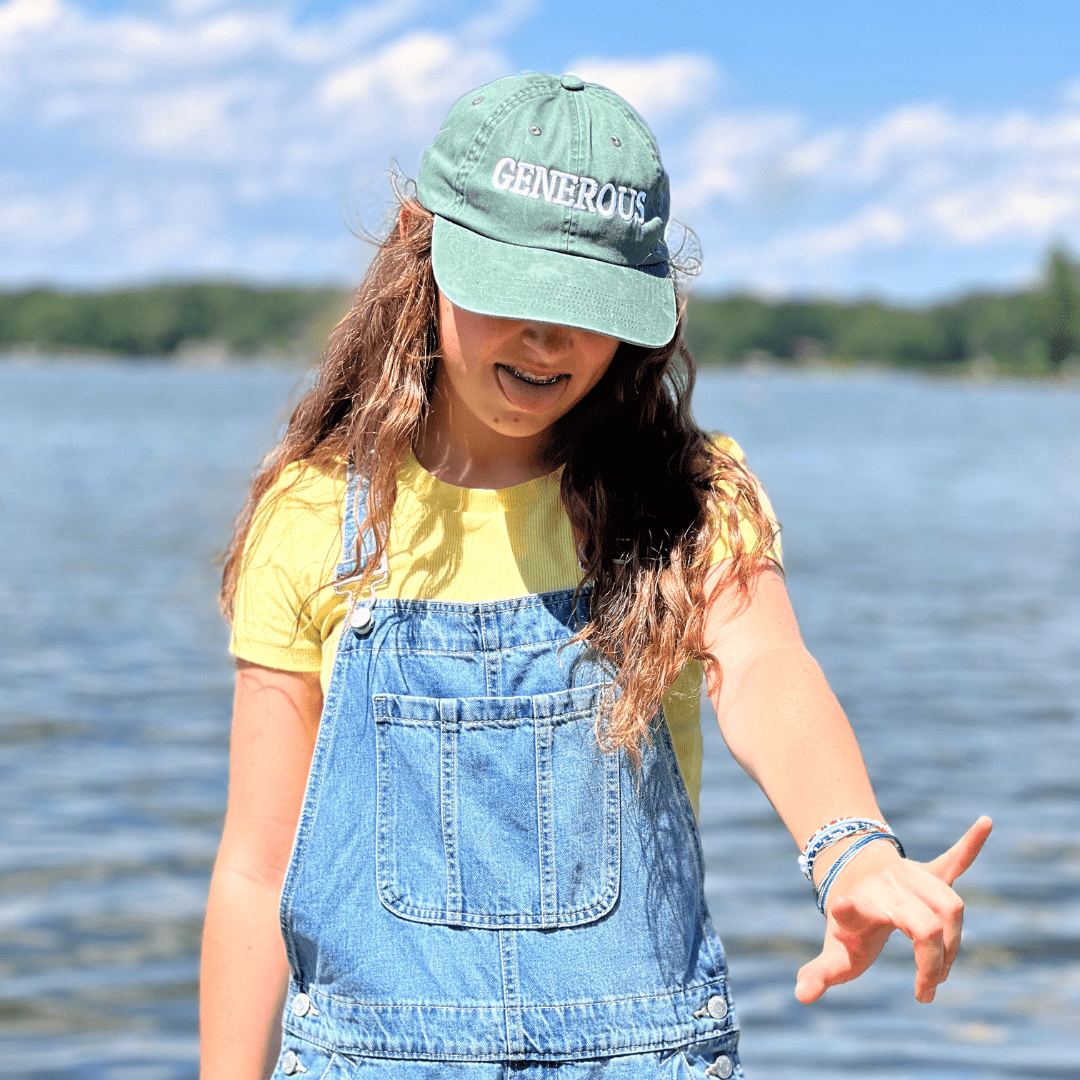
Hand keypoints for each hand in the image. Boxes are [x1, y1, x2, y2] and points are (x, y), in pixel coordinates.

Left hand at [795, 816, 992, 1004]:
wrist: (850, 880)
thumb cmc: (848, 923)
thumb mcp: (836, 952)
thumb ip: (821, 973)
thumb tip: (800, 996)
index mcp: (872, 901)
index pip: (894, 928)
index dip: (895, 932)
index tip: (846, 910)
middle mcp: (894, 882)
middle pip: (935, 923)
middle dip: (937, 961)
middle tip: (927, 989)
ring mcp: (915, 875)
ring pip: (952, 904)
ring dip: (954, 941)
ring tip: (941, 970)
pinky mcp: (932, 872)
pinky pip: (955, 858)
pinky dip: (969, 844)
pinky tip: (985, 822)